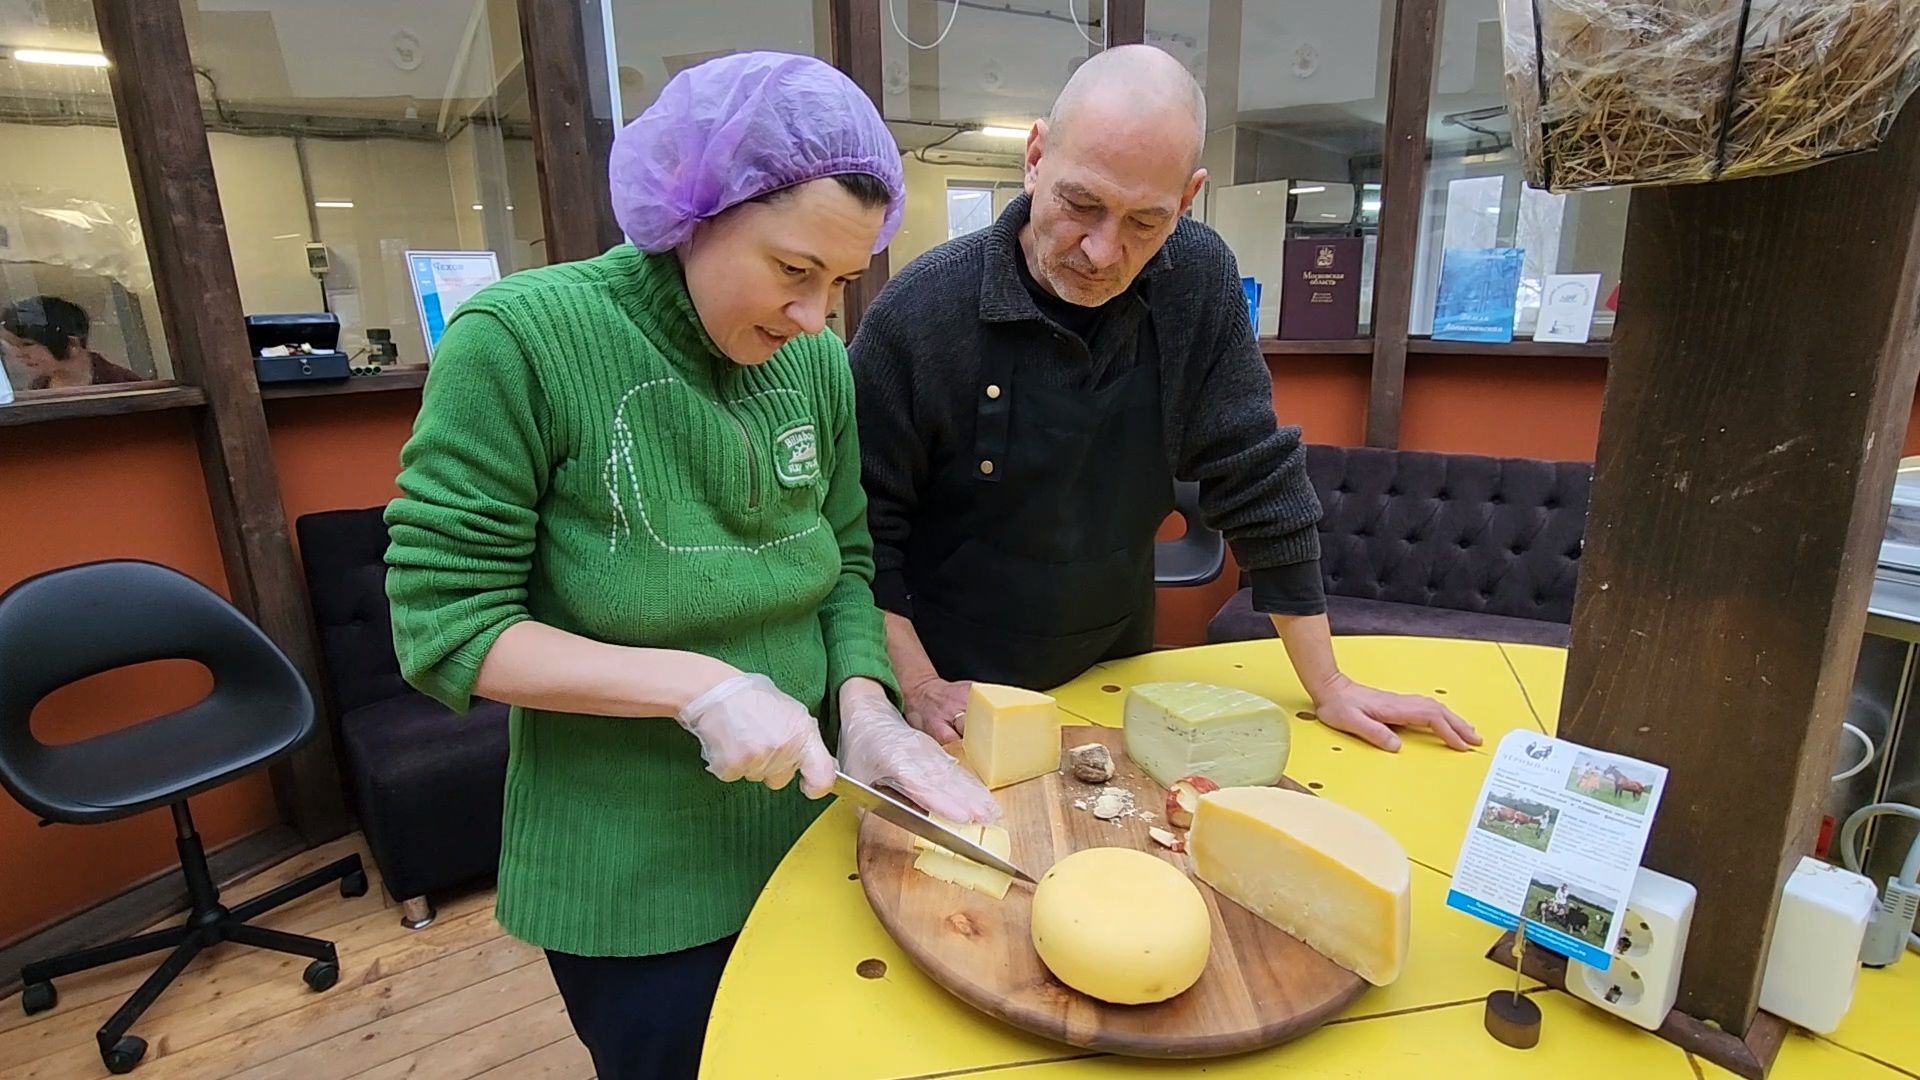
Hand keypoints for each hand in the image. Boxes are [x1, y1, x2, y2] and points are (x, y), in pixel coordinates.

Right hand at [674, 673, 836, 796]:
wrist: (715, 690)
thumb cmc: (753, 697)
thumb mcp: (790, 711)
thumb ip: (803, 738)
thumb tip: (817, 763)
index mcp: (803, 733)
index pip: (822, 775)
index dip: (816, 786)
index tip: (808, 786)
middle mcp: (784, 748)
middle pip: (781, 779)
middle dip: (772, 766)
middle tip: (758, 738)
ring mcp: (758, 758)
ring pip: (756, 777)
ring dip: (748, 763)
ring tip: (741, 735)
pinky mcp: (733, 765)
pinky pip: (733, 776)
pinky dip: (728, 764)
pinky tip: (727, 741)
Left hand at [839, 683, 1000, 823]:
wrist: (869, 712)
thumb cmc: (860, 746)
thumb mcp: (855, 777)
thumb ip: (865, 803)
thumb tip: (874, 820)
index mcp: (896, 762)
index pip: (923, 787)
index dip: (944, 803)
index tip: (963, 816)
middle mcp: (917, 757)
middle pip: (947, 782)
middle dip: (969, 802)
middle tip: (989, 818)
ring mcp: (929, 753)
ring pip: (955, 776)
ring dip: (975, 794)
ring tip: (992, 812)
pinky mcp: (935, 752)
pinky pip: (954, 769)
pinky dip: (971, 783)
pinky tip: (983, 795)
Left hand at [1310, 674, 1480, 751]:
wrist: (1330, 689)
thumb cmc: (1339, 706)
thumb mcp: (1351, 722)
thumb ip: (1373, 733)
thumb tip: (1396, 746)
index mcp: (1395, 708)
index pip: (1430, 718)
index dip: (1447, 732)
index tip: (1460, 745)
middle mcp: (1402, 703)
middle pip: (1439, 712)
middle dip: (1460, 726)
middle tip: (1477, 740)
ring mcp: (1401, 702)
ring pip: (1435, 709)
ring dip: (1454, 720)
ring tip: (1469, 732)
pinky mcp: (1398, 704)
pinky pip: (1427, 709)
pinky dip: (1442, 716)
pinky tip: (1445, 722)